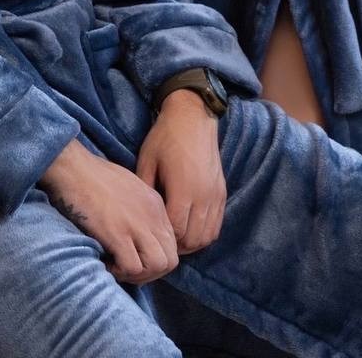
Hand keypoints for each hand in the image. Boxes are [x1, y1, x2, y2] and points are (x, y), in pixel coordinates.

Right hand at [39, 138, 178, 283]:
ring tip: (117, 266)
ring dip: (138, 275)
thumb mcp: (128, 188)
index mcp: (155, 204)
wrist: (72, 166)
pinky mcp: (117, 233)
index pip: (172, 244)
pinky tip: (106, 262)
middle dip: (150, 273)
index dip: (155, 258)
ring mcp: (136, 223)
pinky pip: (133, 267)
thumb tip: (137, 237)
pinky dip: (120, 272)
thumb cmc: (92, 177)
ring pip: (158, 265)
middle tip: (127, 268)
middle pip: (171, 259)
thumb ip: (139, 210)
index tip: (134, 257)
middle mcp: (152, 214)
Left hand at [137, 88, 225, 254]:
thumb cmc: (165, 137)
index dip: (163, 238)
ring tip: (175, 237)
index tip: (150, 235)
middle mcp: (203, 195)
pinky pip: (216, 225)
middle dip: (176, 245)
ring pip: (207, 236)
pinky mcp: (222, 192)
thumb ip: (145, 190)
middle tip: (161, 240)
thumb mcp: (147, 161)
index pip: (176, 230)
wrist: (192, 116)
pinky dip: (204, 233)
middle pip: (192, 239)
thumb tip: (139, 216)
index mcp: (183, 189)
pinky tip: (190, 229)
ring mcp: (215, 195)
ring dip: (191, 243)